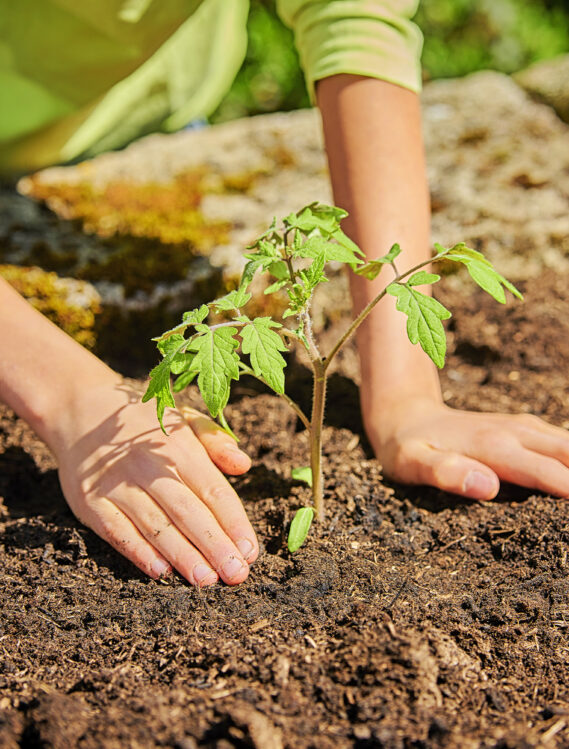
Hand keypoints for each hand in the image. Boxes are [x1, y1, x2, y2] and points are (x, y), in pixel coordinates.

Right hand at [53, 378, 257, 585]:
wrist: (82, 409)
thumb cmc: (145, 422)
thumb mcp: (184, 418)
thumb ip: (216, 442)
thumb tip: (244, 465)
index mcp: (179, 447)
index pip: (214, 490)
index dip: (234, 523)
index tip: (250, 551)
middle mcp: (149, 467)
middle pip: (188, 513)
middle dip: (214, 546)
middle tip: (235, 574)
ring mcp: (117, 485)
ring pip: (156, 526)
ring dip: (182, 556)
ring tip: (206, 580)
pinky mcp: (90, 502)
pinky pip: (118, 532)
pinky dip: (139, 553)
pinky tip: (161, 572)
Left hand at [365, 397, 568, 499]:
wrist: (407, 417)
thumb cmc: (407, 448)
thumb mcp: (412, 464)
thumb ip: (446, 473)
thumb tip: (487, 486)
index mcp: (498, 448)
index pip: (555, 478)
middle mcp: (520, 433)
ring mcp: (527, 429)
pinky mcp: (528, 431)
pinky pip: (568, 446)